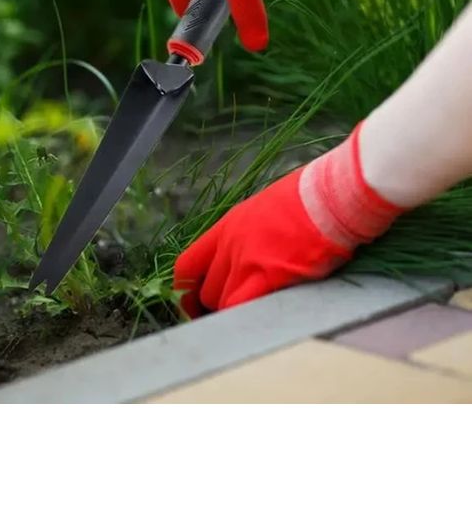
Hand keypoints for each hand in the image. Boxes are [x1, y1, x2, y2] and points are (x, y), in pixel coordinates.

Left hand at [173, 124, 402, 316]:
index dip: (186, 292)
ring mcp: (248, 261)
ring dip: (237, 317)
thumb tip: (256, 252)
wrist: (331, 194)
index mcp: (228, 226)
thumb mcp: (267, 208)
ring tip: (257, 319)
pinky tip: (263, 322)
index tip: (195, 305)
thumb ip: (252, 234)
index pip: (188, 265)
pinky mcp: (270, 276)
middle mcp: (231, 244)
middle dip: (218, 308)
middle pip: (207, 292)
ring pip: (225, 305)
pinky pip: (244, 309)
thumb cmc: (310, 197)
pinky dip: (248, 321)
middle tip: (236, 316)